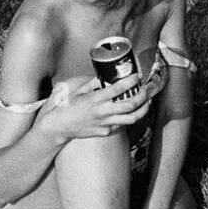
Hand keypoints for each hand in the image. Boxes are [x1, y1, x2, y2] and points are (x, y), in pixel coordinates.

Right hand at [34, 74, 148, 143]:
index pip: (119, 88)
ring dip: (143, 110)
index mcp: (96, 99)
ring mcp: (106, 123)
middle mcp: (103, 112)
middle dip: (142, 96)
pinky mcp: (106, 132)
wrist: (60, 126)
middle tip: (145, 89)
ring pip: (132, 119)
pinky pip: (122, 125)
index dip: (131, 81)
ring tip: (147, 102)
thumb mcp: (80, 91)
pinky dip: (129, 118)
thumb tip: (105, 77)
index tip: (137, 76)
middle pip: (131, 105)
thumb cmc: (68, 107)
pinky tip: (132, 112)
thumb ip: (94, 83)